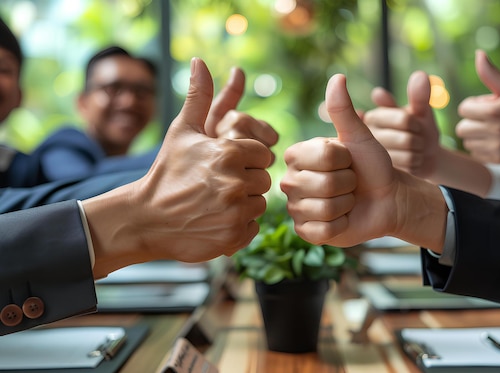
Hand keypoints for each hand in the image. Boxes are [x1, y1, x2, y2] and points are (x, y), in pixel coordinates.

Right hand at [85, 58, 272, 277]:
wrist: (145, 217)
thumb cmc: (167, 171)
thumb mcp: (182, 131)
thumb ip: (199, 96)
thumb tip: (200, 60)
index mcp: (229, 153)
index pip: (263, 155)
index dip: (246, 160)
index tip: (225, 166)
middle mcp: (235, 182)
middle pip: (264, 180)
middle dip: (247, 182)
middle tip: (220, 185)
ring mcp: (234, 212)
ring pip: (260, 204)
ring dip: (244, 204)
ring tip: (217, 202)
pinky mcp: (233, 238)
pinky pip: (253, 227)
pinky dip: (239, 226)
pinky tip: (217, 220)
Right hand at [280, 74, 446, 249]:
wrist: (387, 198)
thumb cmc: (372, 165)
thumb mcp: (360, 137)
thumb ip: (344, 110)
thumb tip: (337, 77)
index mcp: (296, 154)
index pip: (323, 157)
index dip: (346, 160)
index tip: (348, 161)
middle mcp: (289, 181)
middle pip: (324, 185)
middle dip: (348, 184)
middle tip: (350, 183)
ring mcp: (295, 208)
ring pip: (325, 209)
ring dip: (346, 205)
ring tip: (348, 200)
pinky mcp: (306, 232)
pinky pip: (322, 230)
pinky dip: (341, 225)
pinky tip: (343, 218)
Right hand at [364, 71, 440, 177]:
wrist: (425, 157)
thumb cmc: (421, 131)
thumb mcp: (421, 113)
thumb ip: (419, 97)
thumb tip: (420, 75)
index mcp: (374, 117)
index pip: (403, 119)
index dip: (416, 124)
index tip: (414, 124)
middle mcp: (368, 135)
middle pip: (405, 139)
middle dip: (418, 140)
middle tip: (415, 140)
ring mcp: (373, 157)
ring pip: (407, 155)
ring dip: (418, 153)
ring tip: (412, 151)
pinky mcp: (381, 173)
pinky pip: (408, 167)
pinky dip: (415, 165)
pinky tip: (410, 164)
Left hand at [456, 50, 499, 162]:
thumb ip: (491, 74)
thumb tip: (478, 54)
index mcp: (495, 111)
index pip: (463, 109)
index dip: (474, 106)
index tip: (488, 105)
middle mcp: (495, 130)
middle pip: (461, 128)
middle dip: (472, 121)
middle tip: (488, 119)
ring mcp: (496, 147)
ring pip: (467, 141)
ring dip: (475, 135)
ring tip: (492, 129)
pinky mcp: (498, 159)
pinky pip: (475, 153)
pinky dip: (481, 147)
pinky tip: (495, 141)